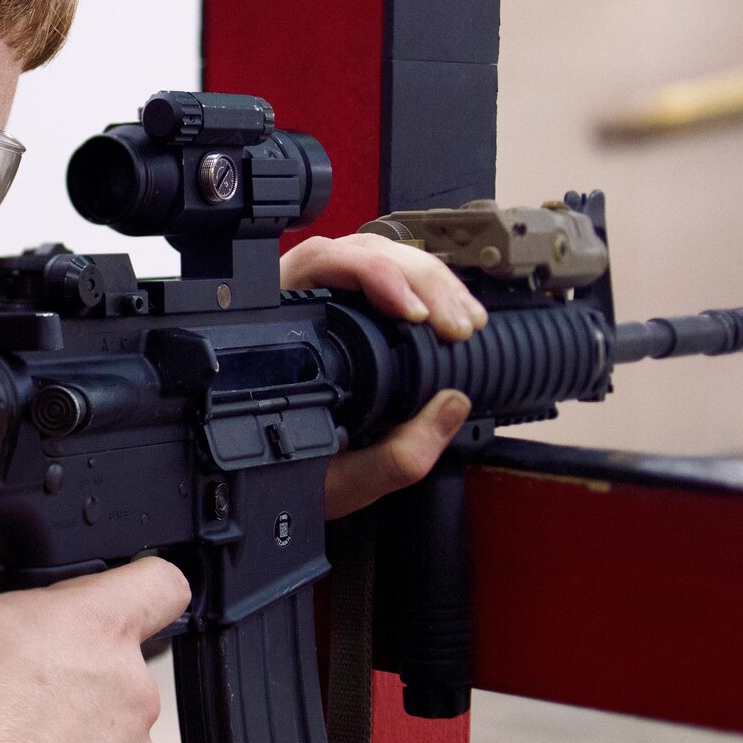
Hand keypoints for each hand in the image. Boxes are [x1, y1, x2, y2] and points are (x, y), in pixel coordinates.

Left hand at [279, 233, 483, 517]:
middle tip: (458, 325)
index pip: (320, 264)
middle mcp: (292, 306)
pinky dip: (428, 291)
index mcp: (277, 335)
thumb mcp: (343, 482)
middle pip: (359, 252)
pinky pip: (388, 278)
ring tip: (466, 322)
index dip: (375, 275)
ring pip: (379, 257)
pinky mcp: (346, 308)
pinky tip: (454, 315)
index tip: (418, 314)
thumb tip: (452, 405)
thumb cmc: (298, 479)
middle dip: (420, 279)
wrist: (276, 490)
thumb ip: (396, 456)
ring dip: (431, 282)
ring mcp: (319, 302)